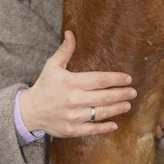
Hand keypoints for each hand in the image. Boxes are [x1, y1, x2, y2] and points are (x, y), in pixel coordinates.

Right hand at [19, 31, 136, 137]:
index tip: (127, 78)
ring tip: (127, 104)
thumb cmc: (44, 86)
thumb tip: (71, 33)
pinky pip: (91, 129)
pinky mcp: (71, 129)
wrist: (30, 111)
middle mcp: (73, 99)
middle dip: (121, 94)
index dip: (115, 79)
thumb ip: (65, 50)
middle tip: (133, 92)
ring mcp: (73, 116)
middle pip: (104, 96)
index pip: (99, 79)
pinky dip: (104, 128)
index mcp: (71, 82)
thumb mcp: (52, 66)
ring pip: (100, 113)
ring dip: (117, 109)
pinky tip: (114, 124)